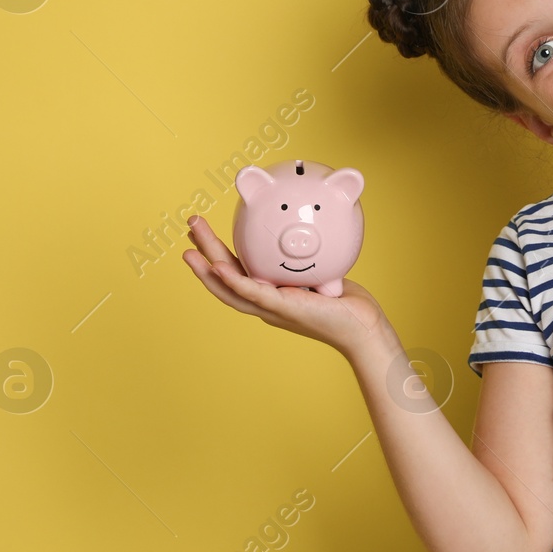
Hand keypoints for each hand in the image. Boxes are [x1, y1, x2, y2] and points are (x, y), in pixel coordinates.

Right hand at [183, 215, 389, 356]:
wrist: (363, 327)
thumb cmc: (343, 304)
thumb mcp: (318, 271)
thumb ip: (303, 258)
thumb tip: (300, 231)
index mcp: (269, 293)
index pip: (236, 271)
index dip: (216, 254)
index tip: (202, 232)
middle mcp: (265, 303)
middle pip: (224, 278)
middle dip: (204, 253)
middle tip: (190, 224)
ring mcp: (271, 308)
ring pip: (230, 288)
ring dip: (207, 268)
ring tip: (189, 248)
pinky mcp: (283, 309)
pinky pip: (254, 294)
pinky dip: (234, 282)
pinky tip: (217, 268)